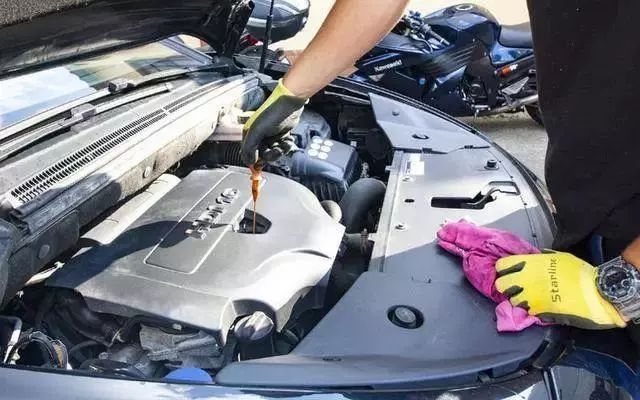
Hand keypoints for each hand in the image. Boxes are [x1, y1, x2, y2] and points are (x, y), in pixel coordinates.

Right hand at [241, 80, 305, 164]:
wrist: (290, 104)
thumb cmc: (273, 113)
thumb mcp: (257, 131)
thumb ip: (250, 147)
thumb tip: (249, 162)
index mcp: (249, 135)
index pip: (248, 155)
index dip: (255, 161)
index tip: (261, 166)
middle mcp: (258, 137)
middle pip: (263, 156)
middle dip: (272, 155)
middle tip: (278, 149)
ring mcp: (269, 137)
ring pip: (273, 153)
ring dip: (281, 150)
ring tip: (286, 142)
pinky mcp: (279, 136)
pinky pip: (281, 147)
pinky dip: (286, 145)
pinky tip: (289, 139)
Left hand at [495, 251, 626, 328]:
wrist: (595, 292)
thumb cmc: (579, 272)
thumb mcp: (558, 257)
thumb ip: (541, 258)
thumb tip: (534, 258)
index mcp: (530, 263)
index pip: (502, 265)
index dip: (504, 269)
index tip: (510, 272)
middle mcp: (525, 279)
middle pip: (501, 284)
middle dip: (507, 286)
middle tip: (517, 287)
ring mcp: (530, 296)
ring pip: (512, 299)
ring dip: (519, 299)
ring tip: (530, 298)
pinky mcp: (537, 310)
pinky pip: (527, 310)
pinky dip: (531, 309)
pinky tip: (540, 306)